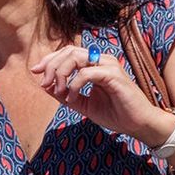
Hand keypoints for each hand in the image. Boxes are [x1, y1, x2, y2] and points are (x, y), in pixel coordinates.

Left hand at [30, 45, 174, 146]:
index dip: (49, 59)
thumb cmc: (116, 113)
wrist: (139, 124)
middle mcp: (101, 60)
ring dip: (61, 73)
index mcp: (95, 64)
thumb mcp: (84, 105)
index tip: (35, 72)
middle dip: (51, 65)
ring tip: (59, 91)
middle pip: (69, 51)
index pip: (68, 52)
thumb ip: (66, 94)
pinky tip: (73, 98)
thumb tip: (45, 86)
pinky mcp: (114, 75)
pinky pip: (86, 73)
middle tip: (44, 84)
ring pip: (76, 57)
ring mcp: (108, 65)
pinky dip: (74, 85)